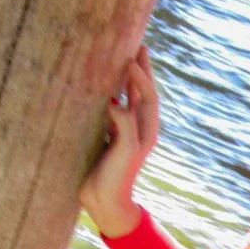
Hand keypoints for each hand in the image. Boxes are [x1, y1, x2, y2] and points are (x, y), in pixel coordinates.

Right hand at [79, 46, 160, 237]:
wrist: (106, 201)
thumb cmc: (118, 178)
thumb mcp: (125, 151)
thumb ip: (125, 125)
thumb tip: (116, 102)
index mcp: (147, 130)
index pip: (147, 96)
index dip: (140, 78)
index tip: (130, 60)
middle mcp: (138, 128)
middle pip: (142, 93)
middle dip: (141, 71)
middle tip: (139, 46)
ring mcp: (123, 132)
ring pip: (128, 99)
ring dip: (127, 80)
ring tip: (123, 59)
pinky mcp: (108, 136)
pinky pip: (112, 109)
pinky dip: (110, 94)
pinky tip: (102, 85)